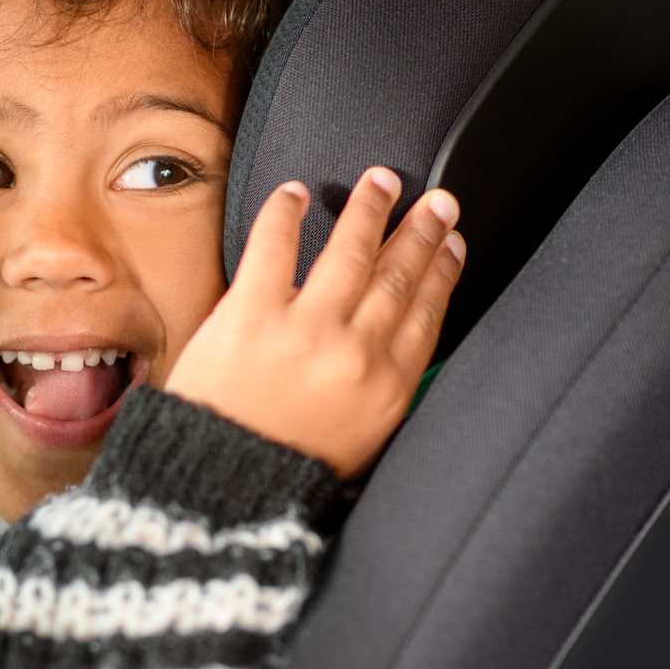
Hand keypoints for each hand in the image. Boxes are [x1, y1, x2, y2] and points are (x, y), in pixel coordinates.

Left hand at [165, 167, 465, 477]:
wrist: (218, 486)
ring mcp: (304, 328)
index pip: (427, 311)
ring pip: (351, 250)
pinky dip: (287, 213)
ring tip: (382, 182)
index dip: (443, 270)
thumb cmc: (280, 471)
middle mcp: (355, 352)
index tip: (451, 243)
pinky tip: (298, 193)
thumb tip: (400, 343)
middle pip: (400, 274)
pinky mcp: (250, 313)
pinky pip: (274, 246)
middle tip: (435, 202)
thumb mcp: (361, 443)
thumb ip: (384, 391)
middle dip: (422, 230)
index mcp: (386, 388)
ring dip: (371, 209)